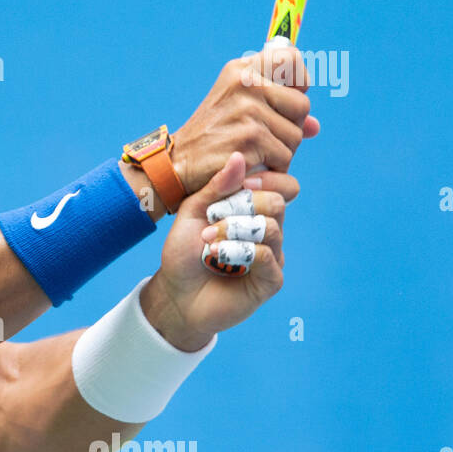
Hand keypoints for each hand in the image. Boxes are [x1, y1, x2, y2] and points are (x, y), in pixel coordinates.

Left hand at [139, 152, 293, 350]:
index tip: (236, 185)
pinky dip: (239, 251)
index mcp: (252, 212)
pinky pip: (267, 256)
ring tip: (208, 242)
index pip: (274, 184)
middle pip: (277, 202)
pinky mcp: (271, 280)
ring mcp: (272, 255)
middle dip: (242, 206)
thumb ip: (215, 187)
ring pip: (271, 227)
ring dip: (234, 230)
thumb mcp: (192, 213)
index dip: (259, 180)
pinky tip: (218, 257)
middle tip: (211, 220)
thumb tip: (239, 156)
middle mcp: (266, 231)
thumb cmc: (183, 254)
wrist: (175, 295)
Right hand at [170, 44, 319, 195]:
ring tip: (253, 153)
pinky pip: (285, 156)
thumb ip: (278, 112)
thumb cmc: (212, 137)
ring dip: (282, 151)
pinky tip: (251, 165)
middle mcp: (245, 83)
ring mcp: (248, 110)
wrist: (178, 164)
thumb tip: (315, 126)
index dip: (298, 82)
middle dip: (291, 128)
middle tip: (263, 138)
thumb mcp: (239, 111)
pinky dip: (273, 167)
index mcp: (241, 70)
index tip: (287, 99)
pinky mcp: (250, 137)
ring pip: (296, 135)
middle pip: (302, 106)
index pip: (291, 60)